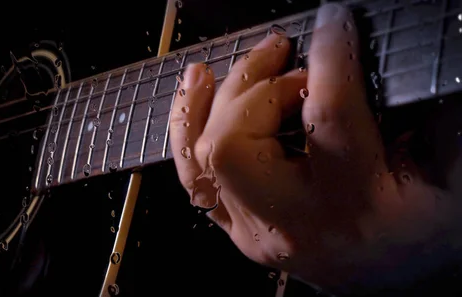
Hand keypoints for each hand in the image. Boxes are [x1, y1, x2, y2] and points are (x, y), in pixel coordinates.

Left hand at [170, 3, 459, 293]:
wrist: (404, 279)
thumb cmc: (429, 229)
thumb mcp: (448, 171)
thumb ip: (428, 114)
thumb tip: (400, 55)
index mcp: (355, 207)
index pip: (325, 117)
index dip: (326, 58)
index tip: (333, 25)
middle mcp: (294, 224)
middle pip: (235, 145)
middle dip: (253, 86)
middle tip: (283, 53)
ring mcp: (257, 230)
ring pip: (202, 163)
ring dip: (204, 105)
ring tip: (215, 69)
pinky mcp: (241, 228)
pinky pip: (197, 179)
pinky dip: (190, 132)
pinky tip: (196, 96)